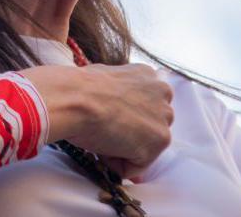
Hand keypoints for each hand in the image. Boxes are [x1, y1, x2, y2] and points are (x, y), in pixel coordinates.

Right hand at [21, 63, 173, 178]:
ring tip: (101, 136)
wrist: (76, 100)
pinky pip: (136, 165)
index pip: (142, 106)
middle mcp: (163, 92)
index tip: (105, 118)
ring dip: (121, 149)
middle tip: (102, 130)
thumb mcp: (103, 81)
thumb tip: (111, 109)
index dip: (121, 118)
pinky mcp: (160, 140)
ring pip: (143, 146)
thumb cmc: (78, 90)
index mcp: (148, 75)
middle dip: (126, 134)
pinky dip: (117, 164)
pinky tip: (103, 147)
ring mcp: (164, 117)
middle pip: (146, 126)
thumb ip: (118, 94)